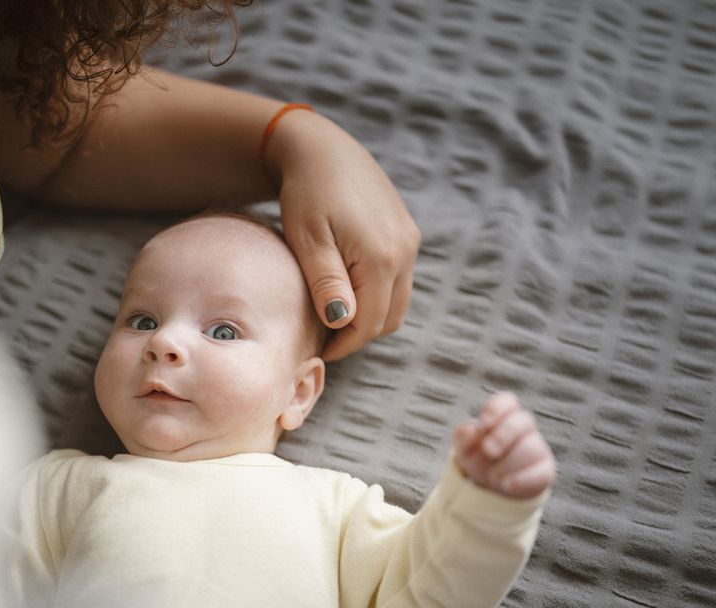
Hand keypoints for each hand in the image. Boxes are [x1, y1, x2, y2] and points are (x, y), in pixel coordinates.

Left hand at [266, 111, 419, 360]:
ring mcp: (409, 241)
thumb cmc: (305, 193)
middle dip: (359, 334)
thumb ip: (327, 283)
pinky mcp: (407, 232)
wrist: (321, 148)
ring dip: (370, 315)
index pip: (369, 323)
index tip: (318, 350)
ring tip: (335, 315)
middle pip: (389, 318)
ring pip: (398, 301)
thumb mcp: (308, 240)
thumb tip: (343, 323)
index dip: (344, 344)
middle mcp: (405, 252)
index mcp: (382, 257)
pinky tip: (347, 289)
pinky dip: (377, 294)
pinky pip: (398, 279)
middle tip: (325, 338)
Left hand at [453, 393, 555, 499]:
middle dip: (504, 435)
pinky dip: (521, 480)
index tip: (484, 423)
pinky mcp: (545, 471)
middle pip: (524, 420)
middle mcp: (523, 429)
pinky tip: (506, 485)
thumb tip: (472, 429)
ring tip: (493, 476)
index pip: (507, 401)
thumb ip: (463, 436)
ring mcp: (537, 448)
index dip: (497, 409)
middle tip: (488, 451)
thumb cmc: (480, 459)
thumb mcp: (465, 447)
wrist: (493, 488)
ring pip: (531, 447)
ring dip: (507, 464)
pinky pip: (542, 473)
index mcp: (503, 417)